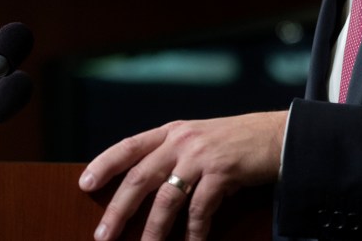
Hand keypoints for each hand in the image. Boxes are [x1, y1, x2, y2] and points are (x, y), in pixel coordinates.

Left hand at [78, 110, 287, 240]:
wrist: (277, 135)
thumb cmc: (238, 141)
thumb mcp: (201, 139)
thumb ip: (175, 156)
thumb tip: (147, 189)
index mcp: (173, 131)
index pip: (129, 146)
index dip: (104, 164)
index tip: (84, 184)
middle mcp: (182, 141)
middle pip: (139, 178)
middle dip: (118, 210)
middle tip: (103, 235)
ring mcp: (201, 156)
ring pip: (166, 199)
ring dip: (154, 231)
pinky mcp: (222, 172)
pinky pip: (200, 210)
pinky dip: (194, 232)